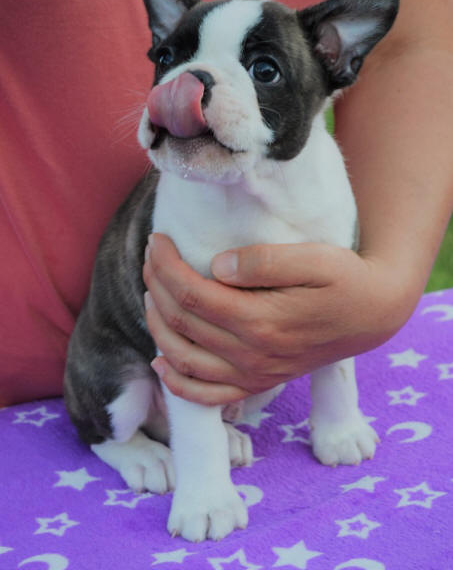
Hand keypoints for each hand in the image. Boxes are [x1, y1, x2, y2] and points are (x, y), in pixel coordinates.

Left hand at [143, 233, 409, 405]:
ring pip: (184, 359)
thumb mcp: (314, 259)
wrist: (372, 314)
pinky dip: (177, 382)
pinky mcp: (258, 383)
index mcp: (261, 320)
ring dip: (157, 325)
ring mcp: (254, 374)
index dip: (166, 266)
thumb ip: (264, 262)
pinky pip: (207, 395)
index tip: (157, 240)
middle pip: (182, 323)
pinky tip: (161, 361)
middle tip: (151, 257)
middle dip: (157, 286)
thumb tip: (216, 266)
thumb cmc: (344, 280)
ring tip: (152, 293)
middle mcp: (252, 354)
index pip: (192, 295)